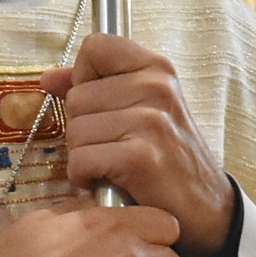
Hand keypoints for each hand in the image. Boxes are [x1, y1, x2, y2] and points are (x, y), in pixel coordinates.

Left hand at [39, 34, 235, 251]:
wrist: (207, 209)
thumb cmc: (167, 158)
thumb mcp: (140, 110)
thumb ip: (94, 87)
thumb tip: (48, 77)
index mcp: (156, 67)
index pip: (95, 47)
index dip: (84, 78)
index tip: (102, 106)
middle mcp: (156, 86)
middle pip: (76, 97)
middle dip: (84, 129)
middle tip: (115, 147)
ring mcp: (150, 121)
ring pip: (75, 131)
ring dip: (85, 157)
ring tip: (114, 166)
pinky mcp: (139, 157)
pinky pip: (81, 160)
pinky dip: (87, 177)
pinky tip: (110, 182)